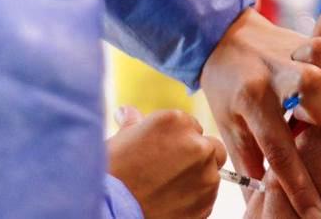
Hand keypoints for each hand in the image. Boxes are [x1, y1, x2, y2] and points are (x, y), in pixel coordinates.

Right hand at [107, 106, 226, 218]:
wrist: (108, 212)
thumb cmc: (111, 176)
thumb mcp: (119, 141)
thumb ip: (134, 123)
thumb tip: (128, 112)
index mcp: (177, 122)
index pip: (191, 125)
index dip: (177, 140)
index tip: (162, 152)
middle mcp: (197, 145)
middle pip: (210, 146)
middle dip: (197, 155)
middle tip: (172, 169)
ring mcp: (206, 175)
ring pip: (212, 172)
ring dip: (197, 176)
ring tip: (168, 188)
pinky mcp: (206, 202)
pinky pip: (207, 196)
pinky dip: (195, 198)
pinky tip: (172, 201)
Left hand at [200, 9, 320, 218]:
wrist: (220, 35)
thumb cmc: (227, 85)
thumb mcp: (229, 124)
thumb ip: (249, 156)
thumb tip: (264, 192)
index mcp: (253, 101)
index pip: (280, 152)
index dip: (300, 187)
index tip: (315, 213)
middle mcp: (276, 73)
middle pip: (318, 99)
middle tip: (313, 118)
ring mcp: (294, 48)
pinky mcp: (307, 29)